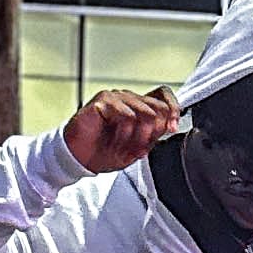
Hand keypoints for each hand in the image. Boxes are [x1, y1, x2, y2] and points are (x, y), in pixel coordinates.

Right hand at [64, 85, 180, 172]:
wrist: (79, 157)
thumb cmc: (104, 150)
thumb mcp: (137, 147)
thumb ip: (153, 135)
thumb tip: (169, 126)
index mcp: (138, 106)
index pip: (164, 95)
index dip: (173, 109)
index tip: (171, 128)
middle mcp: (128, 98)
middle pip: (159, 108)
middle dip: (153, 134)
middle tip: (139, 148)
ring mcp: (116, 97)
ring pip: (146, 114)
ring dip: (138, 138)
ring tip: (123, 148)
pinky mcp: (103, 101)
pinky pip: (127, 117)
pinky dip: (124, 135)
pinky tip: (114, 142)